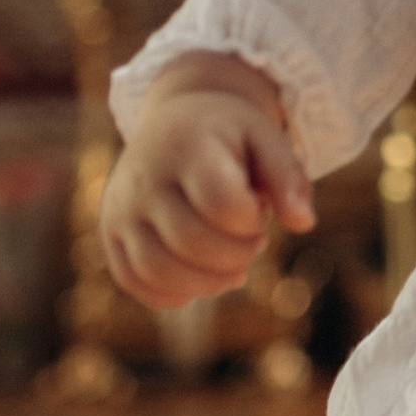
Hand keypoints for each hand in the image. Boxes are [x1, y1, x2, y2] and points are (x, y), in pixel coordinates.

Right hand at [101, 55, 314, 308]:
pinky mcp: (112, 233)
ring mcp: (121, 208)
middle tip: (252, 241)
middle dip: (237, 254)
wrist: (175, 121)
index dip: (251, 220)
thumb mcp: (265, 138)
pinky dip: (173, 294)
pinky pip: (134, 280)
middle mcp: (145, 178)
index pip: (221, 203)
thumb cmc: (229, 135)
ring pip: (157, 269)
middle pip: (190, 242)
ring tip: (232, 268)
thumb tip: (304, 224)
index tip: (259, 209)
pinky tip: (203, 279)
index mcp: (187, 147)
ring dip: (208, 283)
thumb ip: (288, 177)